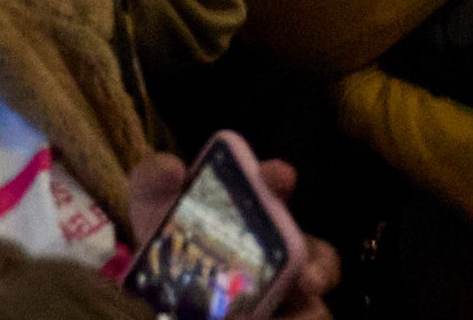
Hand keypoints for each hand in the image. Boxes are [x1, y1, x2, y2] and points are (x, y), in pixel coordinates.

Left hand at [121, 152, 338, 319]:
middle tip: (305, 279)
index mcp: (257, 212)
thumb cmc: (166, 230)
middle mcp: (282, 252)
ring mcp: (285, 294)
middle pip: (320, 260)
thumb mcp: (152, 199)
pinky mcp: (277, 316)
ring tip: (278, 319)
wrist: (154, 278)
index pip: (281, 192)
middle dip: (318, 269)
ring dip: (306, 315)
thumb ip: (154, 176)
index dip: (280, 179)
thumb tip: (175, 168)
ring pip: (316, 308)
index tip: (276, 174)